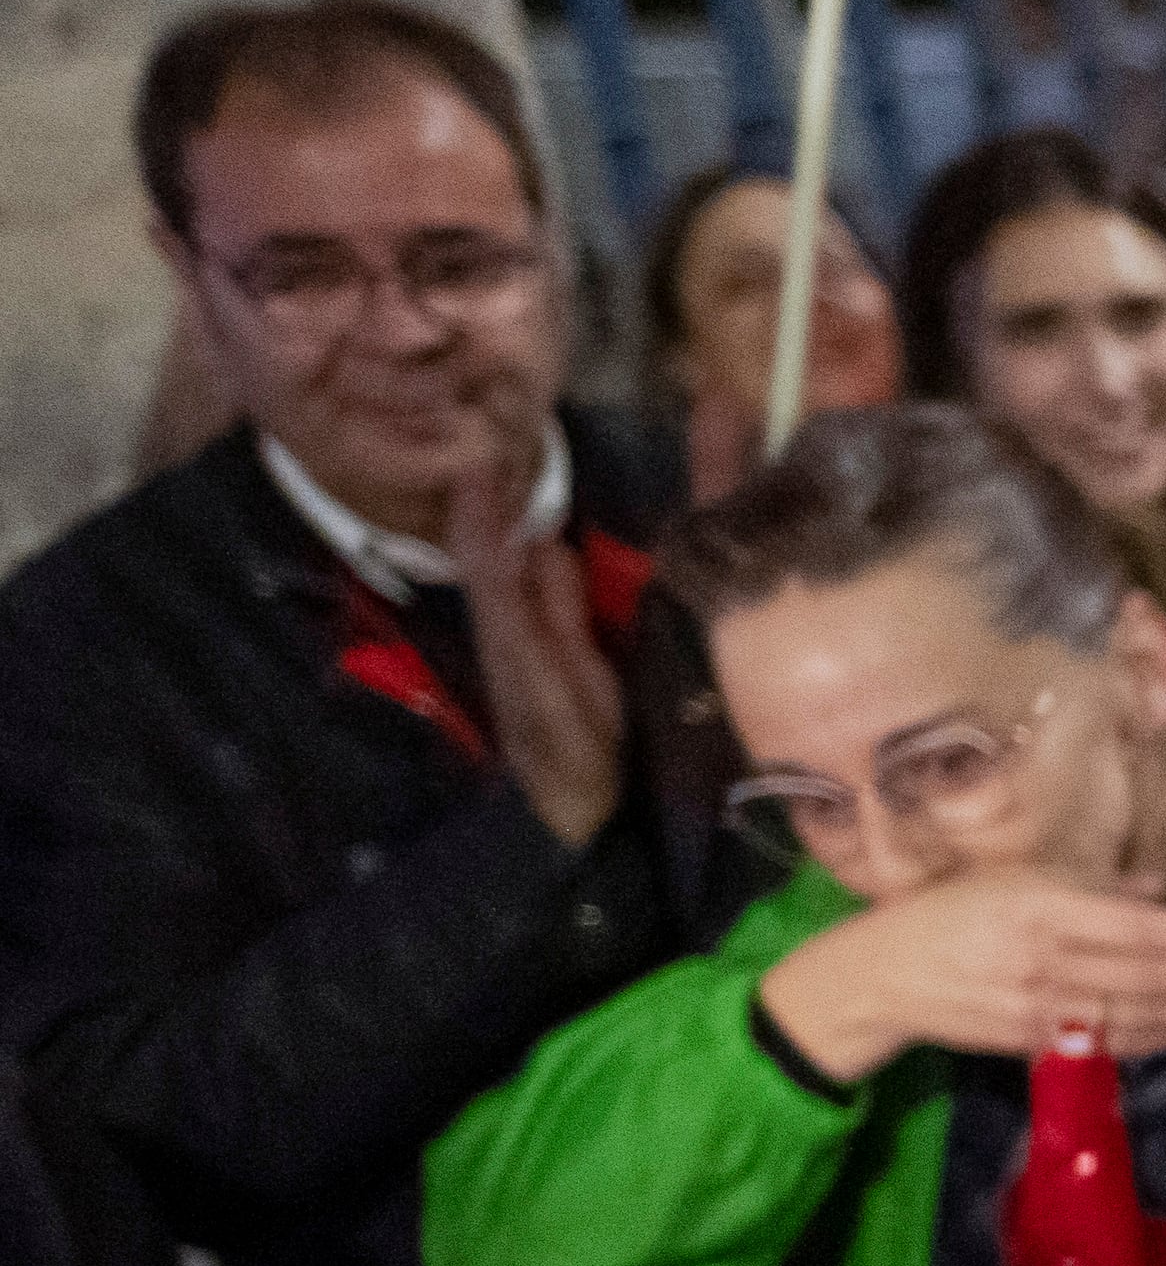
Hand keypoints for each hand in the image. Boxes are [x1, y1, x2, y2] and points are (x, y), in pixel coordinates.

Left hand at [454, 468, 621, 847]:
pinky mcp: (519, 656)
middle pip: (480, 557)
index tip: (484, 453)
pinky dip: (511, 554)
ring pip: (490, 571)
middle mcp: (499, 634)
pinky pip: (509, 590)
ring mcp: (505, 646)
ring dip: (495, 523)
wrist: (559, 821)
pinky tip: (528, 536)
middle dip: (483, 502)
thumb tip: (544, 544)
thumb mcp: (584, 689)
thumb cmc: (585, 761)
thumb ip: (561, 618)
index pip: (487, 557)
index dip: (481, 507)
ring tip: (508, 472)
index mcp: (513, 638)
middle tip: (494, 444)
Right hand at [754, 868, 1165, 1082]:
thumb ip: (1092, 883)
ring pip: (1135, 1017)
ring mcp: (1037, 1009)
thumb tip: (1160, 887)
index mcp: (1042, 908)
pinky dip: (1158, 1039)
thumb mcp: (1017, 877)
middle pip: (1148, 979)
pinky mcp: (1031, 1044)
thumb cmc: (953, 910)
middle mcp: (1044, 961)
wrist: (882, 974)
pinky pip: (1109, 1045)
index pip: (1139, 929)